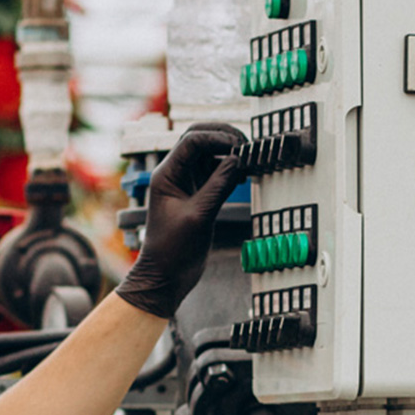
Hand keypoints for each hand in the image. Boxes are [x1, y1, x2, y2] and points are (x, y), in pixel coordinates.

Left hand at [115, 123, 245, 317]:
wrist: (165, 276)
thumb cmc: (172, 251)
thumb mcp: (199, 215)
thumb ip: (219, 185)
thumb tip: (238, 159)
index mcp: (167, 175)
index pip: (192, 140)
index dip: (217, 137)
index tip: (239, 147)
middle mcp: (175, 175)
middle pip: (199, 139)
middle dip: (223, 137)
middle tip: (246, 146)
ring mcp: (187, 184)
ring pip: (209, 154)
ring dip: (229, 153)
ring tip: (248, 161)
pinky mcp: (198, 196)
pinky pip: (215, 173)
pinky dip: (230, 170)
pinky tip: (243, 176)